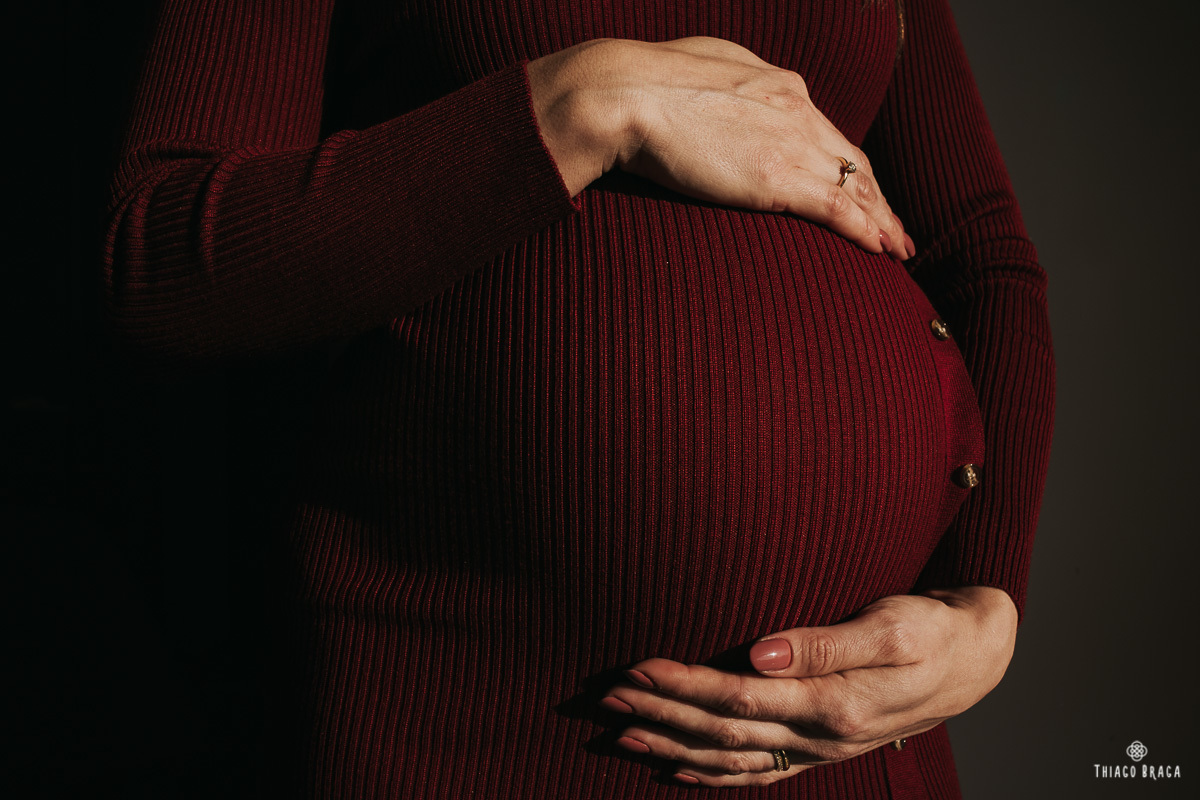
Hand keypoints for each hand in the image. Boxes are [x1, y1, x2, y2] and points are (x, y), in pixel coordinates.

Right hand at [527, 37, 912, 258]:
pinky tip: (880, 249)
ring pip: (855, 188)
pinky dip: (864, 230)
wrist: (626, 94)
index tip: (864, 190)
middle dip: (880, 198)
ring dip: (882, 222)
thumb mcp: (702, 72)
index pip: (829, 135)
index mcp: (780, 87)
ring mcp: (791, 143)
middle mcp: (797, 111)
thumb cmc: (646, 83)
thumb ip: (728, 90)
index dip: (851, 167)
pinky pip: (836, 208)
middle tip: (897, 228)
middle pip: (853, 162)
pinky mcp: (777, 177)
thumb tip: (725, 101)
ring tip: (899, 249)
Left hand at [598, 586, 1017, 786]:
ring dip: (673, 746)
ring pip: (731, 758)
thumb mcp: (890, 624)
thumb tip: (758, 652)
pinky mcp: (818, 748)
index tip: (637, 670)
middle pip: (723, 732)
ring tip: (621, 733)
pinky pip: (756, 772)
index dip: (685, 687)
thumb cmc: (932, 631)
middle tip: (607, 697)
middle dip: (662, 716)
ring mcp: (818, 750)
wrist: (974, 660)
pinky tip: (678, 768)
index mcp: (833, 704)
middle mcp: (819, 737)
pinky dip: (712, 773)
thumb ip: (824, 643)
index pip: (740, 699)